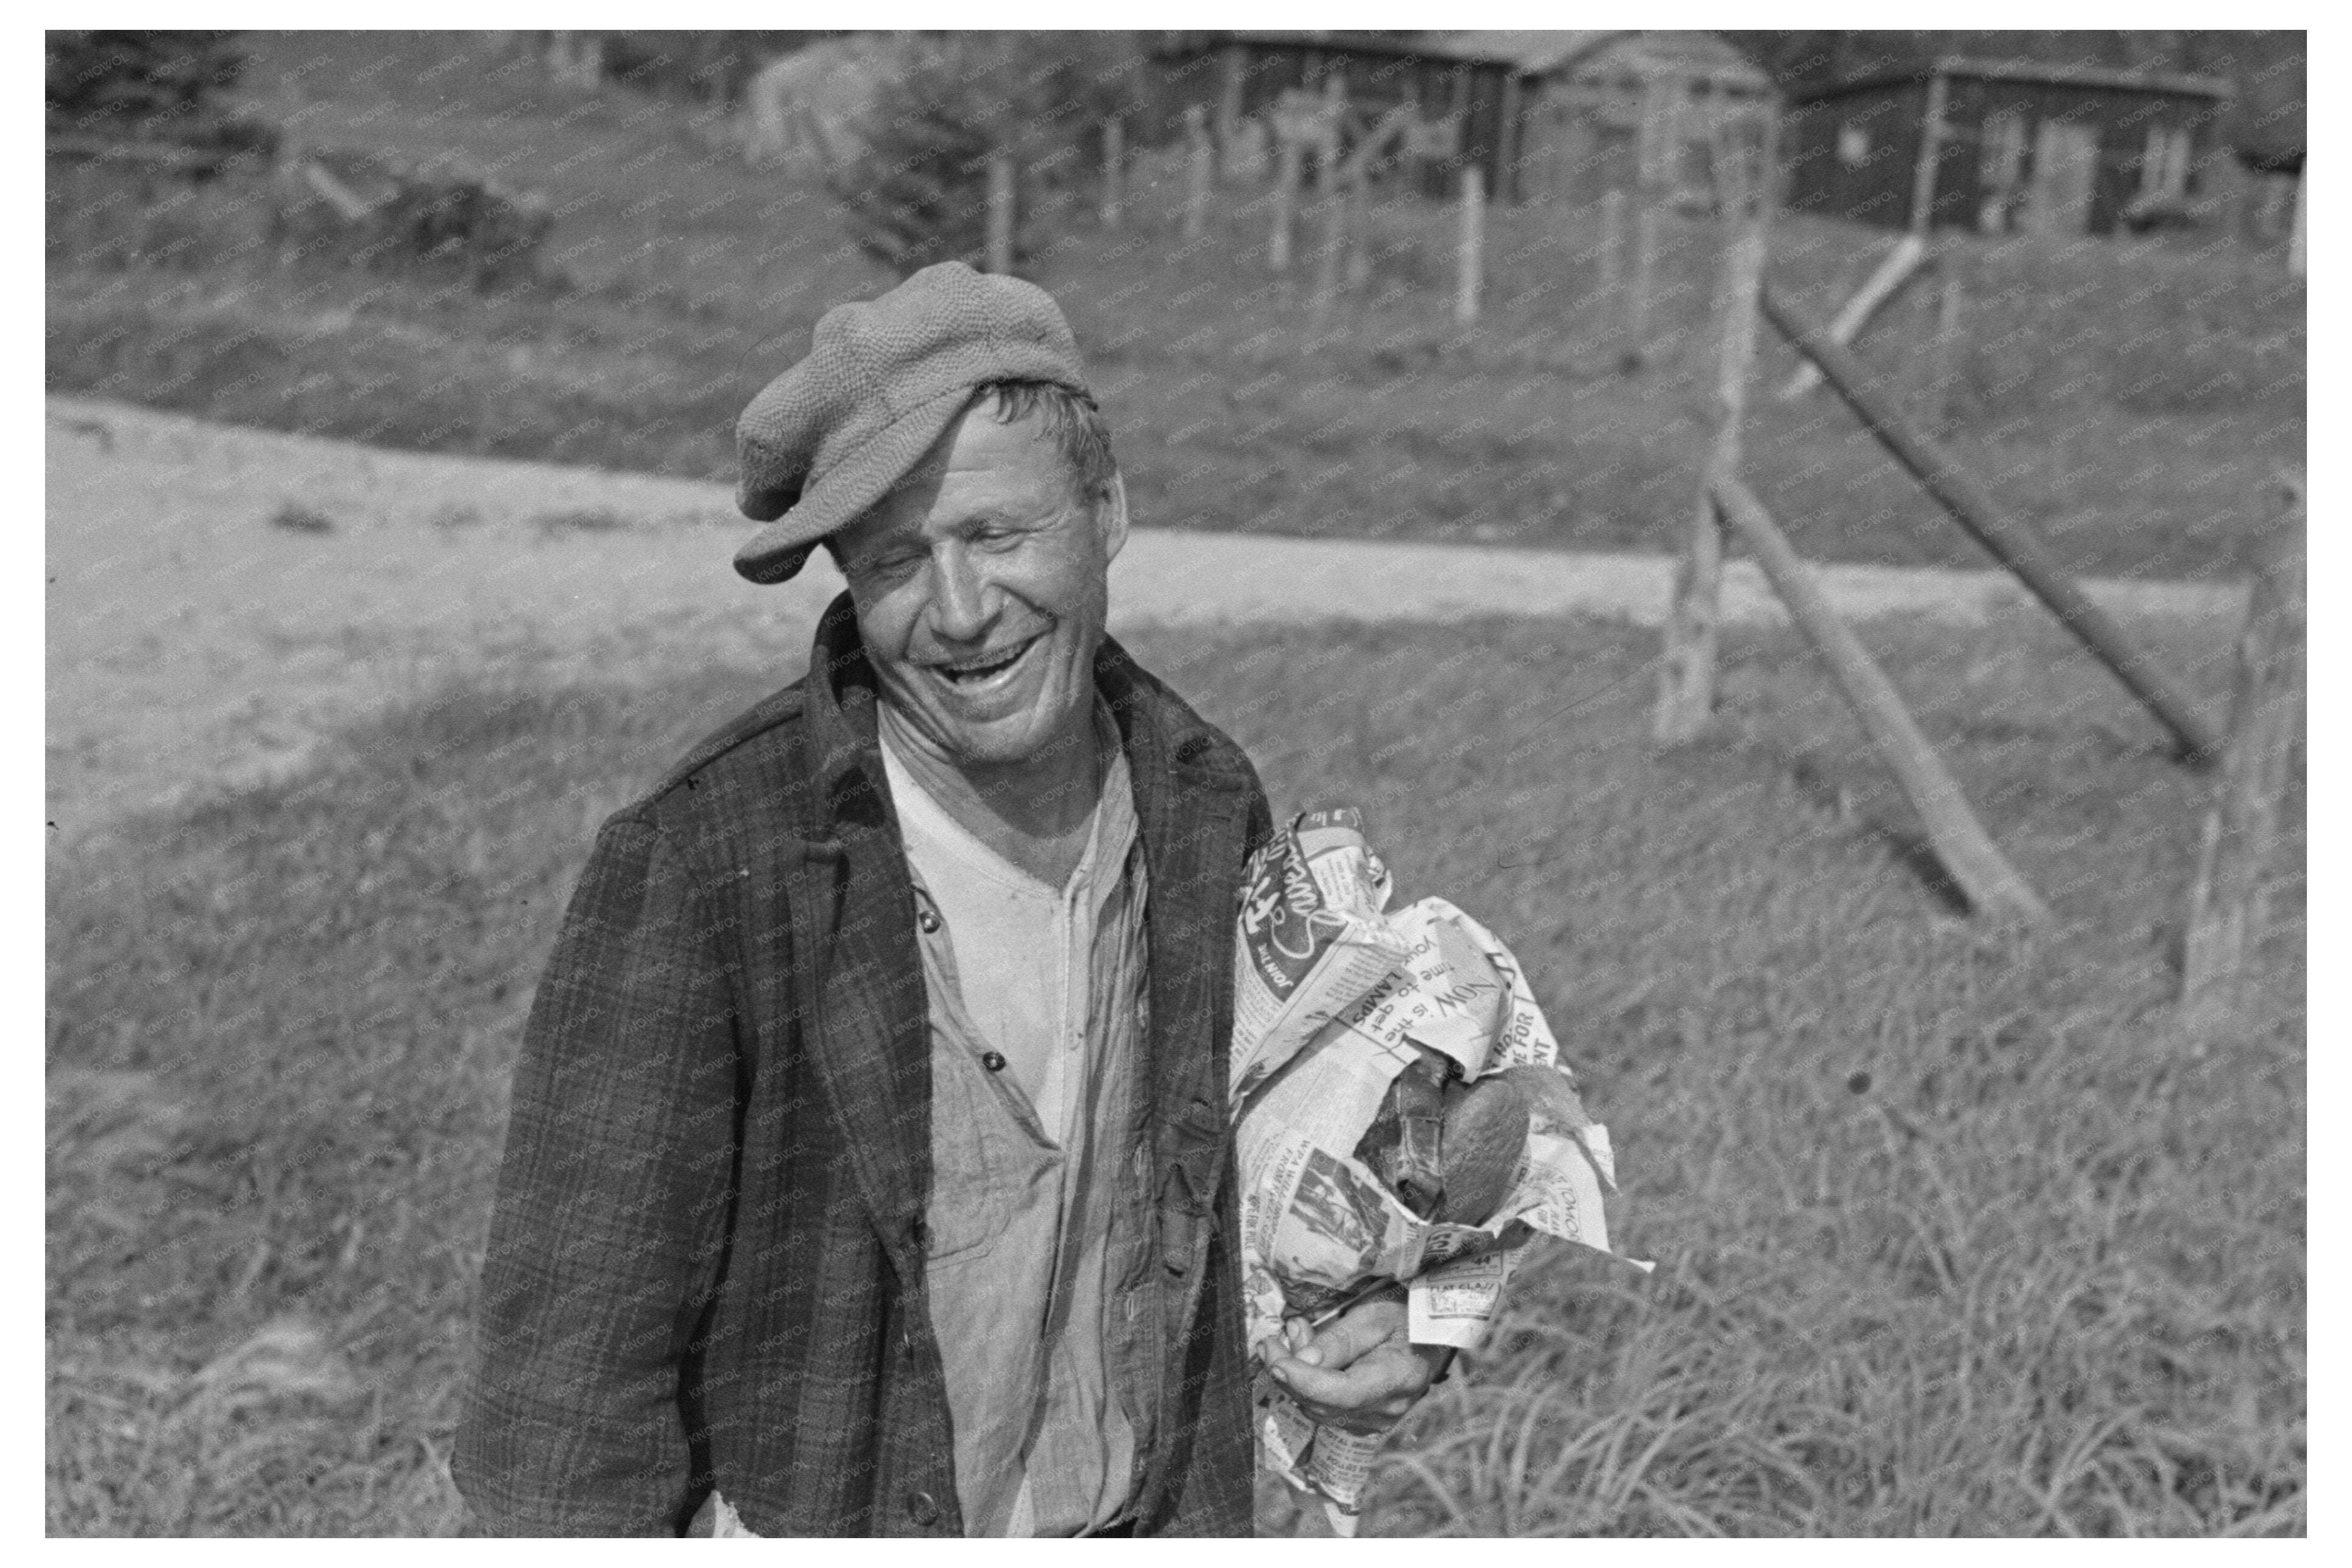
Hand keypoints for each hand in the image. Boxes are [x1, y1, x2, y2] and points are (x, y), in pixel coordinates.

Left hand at [1263, 1289, 1447, 1435]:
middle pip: (1324, 1405)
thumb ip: (1338, 1341)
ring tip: (1290, 1339)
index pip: (1341, 1393)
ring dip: (1296, 1379)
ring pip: (1320, 1410)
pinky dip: (1308, 1387)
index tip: (1274, 1359)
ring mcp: (1377, 1421)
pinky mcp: (1366, 1421)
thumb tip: (1300, 1362)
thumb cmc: (1405, 1317)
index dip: (1303, 1380)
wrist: (1431, 1335)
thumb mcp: (1373, 1316)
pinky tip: (1306, 1358)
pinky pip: (1327, 1411)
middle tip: (1270, 1342)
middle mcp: (1387, 1410)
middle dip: (1289, 1375)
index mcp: (1397, 1379)